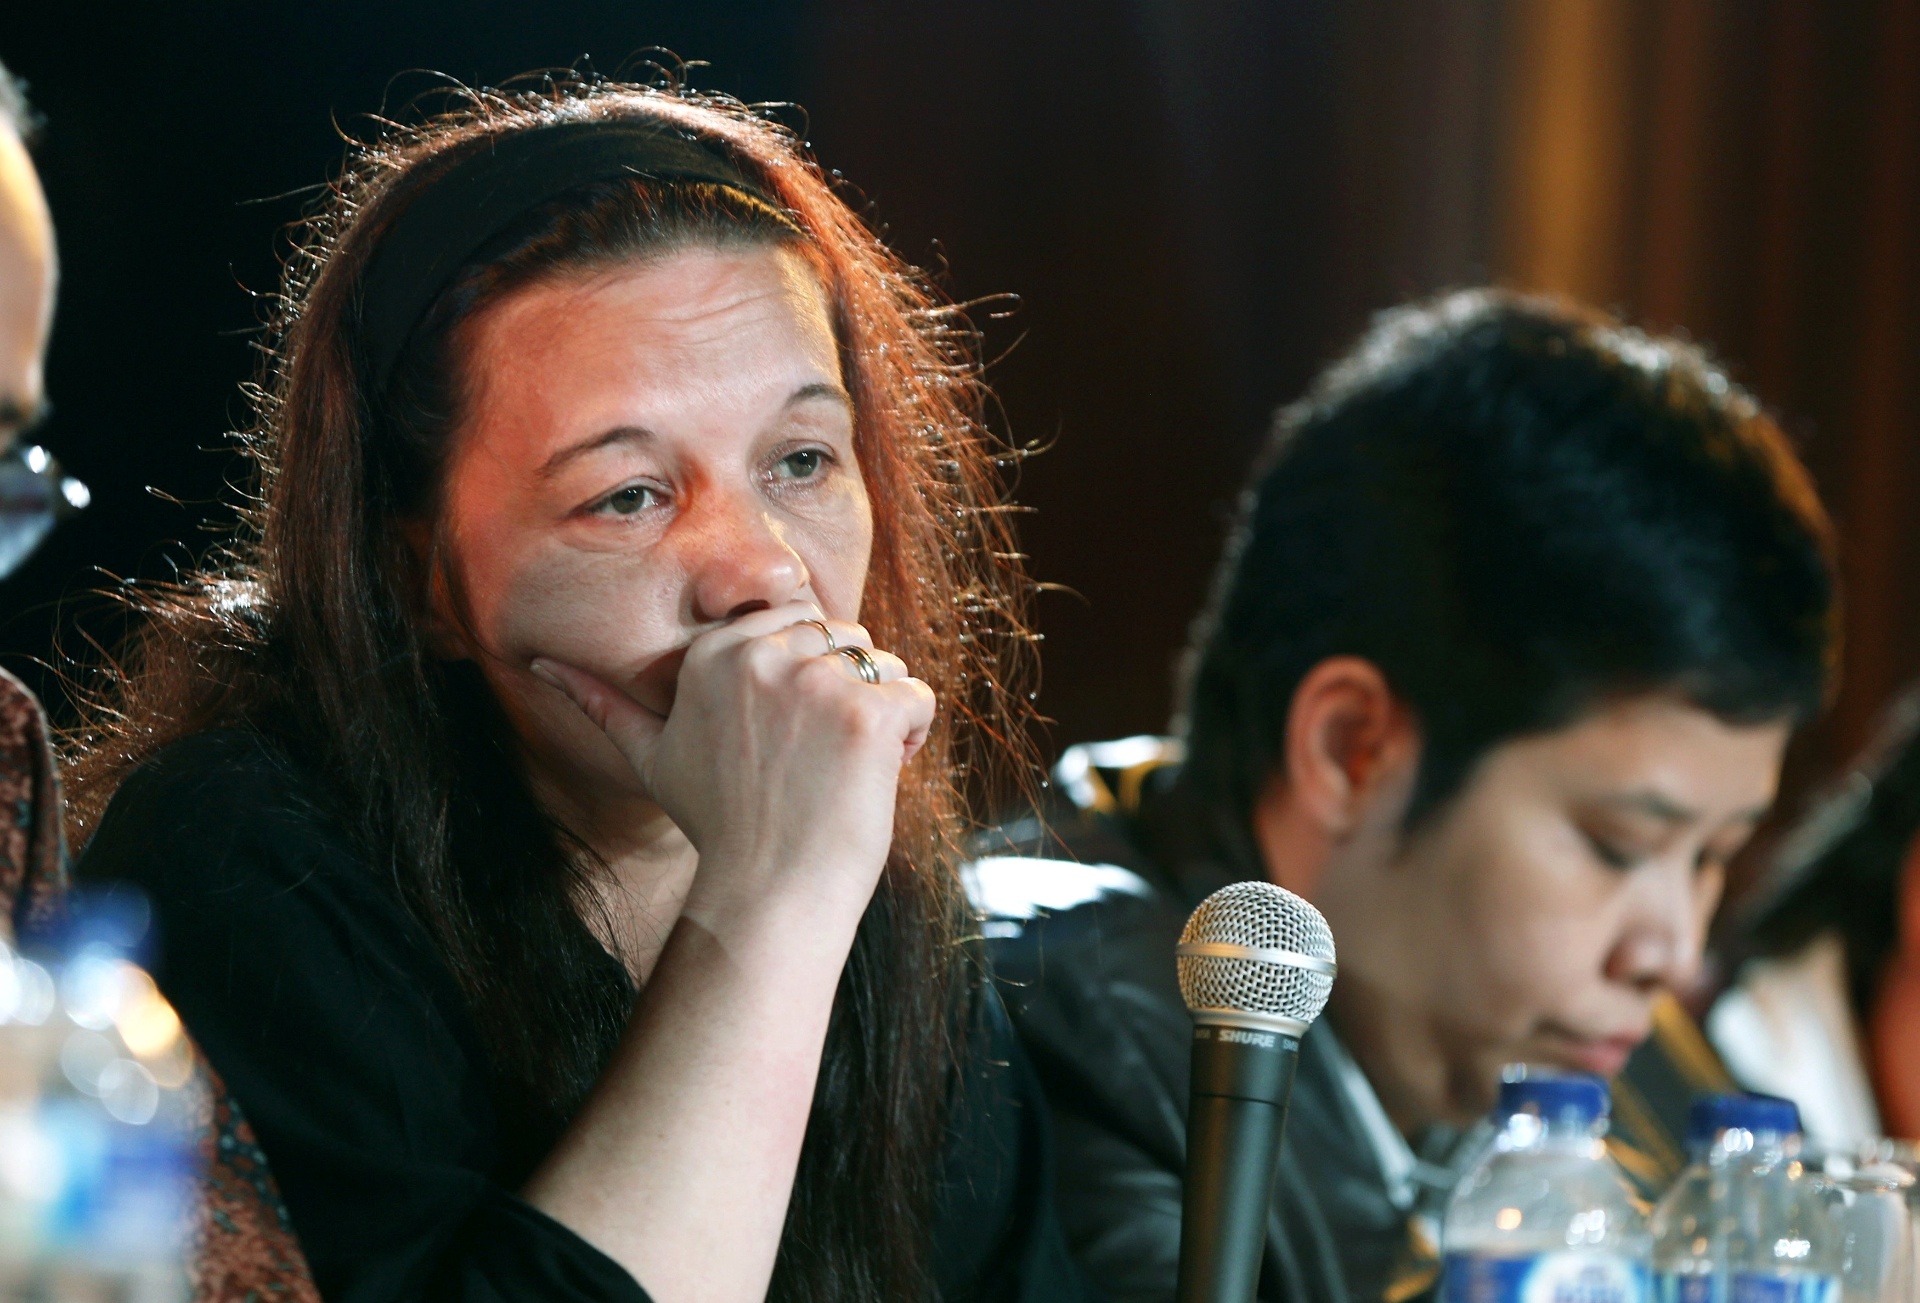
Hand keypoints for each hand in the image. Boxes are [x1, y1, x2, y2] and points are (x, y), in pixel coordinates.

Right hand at [530, 602, 934, 925]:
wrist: (768, 893)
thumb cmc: (719, 825)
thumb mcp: (651, 756)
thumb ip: (602, 703)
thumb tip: (539, 665)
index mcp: (714, 653)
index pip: (797, 621)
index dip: (805, 680)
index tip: (784, 740)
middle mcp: (763, 655)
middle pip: (844, 637)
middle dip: (845, 692)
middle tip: (813, 762)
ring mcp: (817, 683)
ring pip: (884, 664)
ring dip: (878, 714)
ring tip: (840, 771)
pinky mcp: (868, 713)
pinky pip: (917, 698)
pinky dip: (909, 739)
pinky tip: (873, 779)